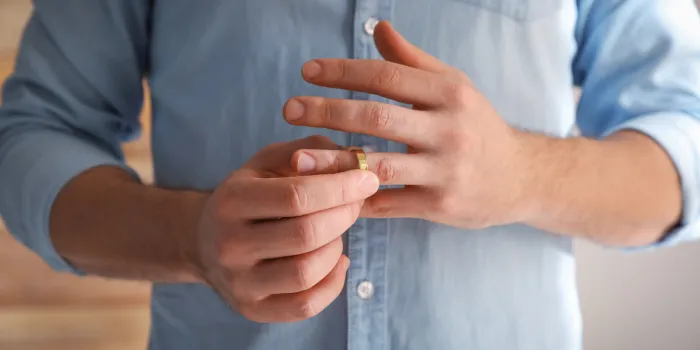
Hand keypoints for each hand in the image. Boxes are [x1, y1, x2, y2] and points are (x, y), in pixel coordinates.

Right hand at [194, 136, 378, 321]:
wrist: (204, 241)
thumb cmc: (250, 194)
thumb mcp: (270, 162)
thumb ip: (311, 151)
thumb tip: (356, 160)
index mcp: (232, 201)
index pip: (296, 196)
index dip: (340, 188)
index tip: (367, 179)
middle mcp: (229, 245)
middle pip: (306, 235)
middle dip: (344, 215)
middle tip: (356, 203)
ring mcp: (239, 283)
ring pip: (307, 272)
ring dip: (336, 248)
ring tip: (335, 231)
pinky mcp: (252, 310)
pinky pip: (306, 305)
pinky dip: (333, 282)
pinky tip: (336, 260)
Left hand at [283, 22, 529, 228]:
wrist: (521, 178)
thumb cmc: (478, 126)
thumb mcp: (455, 86)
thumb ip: (414, 61)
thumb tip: (379, 28)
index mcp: (450, 92)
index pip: (388, 75)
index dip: (344, 72)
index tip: (308, 72)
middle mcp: (449, 129)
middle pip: (378, 117)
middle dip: (329, 111)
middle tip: (289, 108)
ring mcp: (445, 170)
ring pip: (379, 165)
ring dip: (334, 161)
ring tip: (297, 158)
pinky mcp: (440, 205)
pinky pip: (389, 203)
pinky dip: (357, 199)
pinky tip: (327, 195)